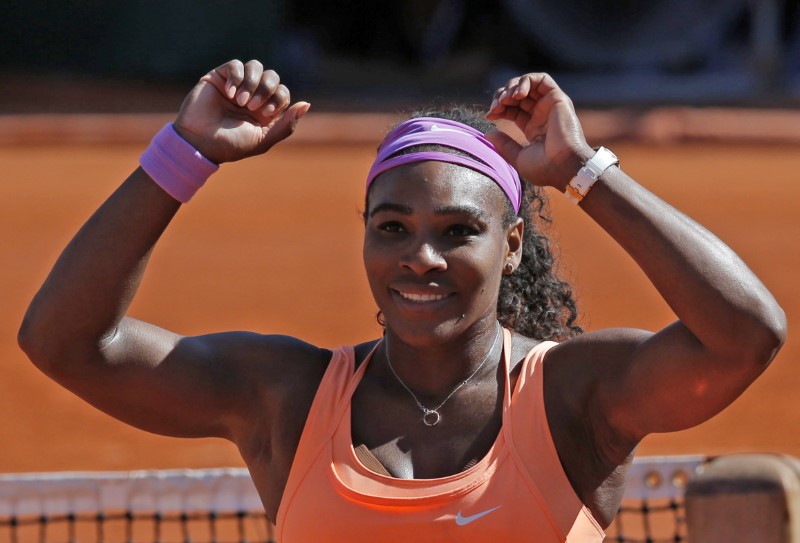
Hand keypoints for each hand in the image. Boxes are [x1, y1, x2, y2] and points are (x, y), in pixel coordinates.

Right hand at [173, 59, 309, 163]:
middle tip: (252, 107)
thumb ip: (286, 125)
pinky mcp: (219, 77)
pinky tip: (229, 94)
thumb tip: (306, 104)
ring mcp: (236, 85)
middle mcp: (252, 95)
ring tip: (240, 101)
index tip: (266, 113)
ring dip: (252, 82)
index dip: (279, 98)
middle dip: (267, 89)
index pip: (283, 92)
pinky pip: (235, 65)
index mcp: (265, 110)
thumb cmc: (231, 145)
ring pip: (256, 66)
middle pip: (272, 76)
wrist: (199, 143)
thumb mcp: (263, 140)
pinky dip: (236, 77)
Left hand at [485, 73, 592, 188]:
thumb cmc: (544, 168)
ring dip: (512, 87)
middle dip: (502, 96)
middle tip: (495, 107)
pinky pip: (542, 79)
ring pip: (528, 84)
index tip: (489, 115)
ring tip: (506, 99)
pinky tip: (517, 94)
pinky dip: (526, 81)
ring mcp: (550, 106)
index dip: (499, 108)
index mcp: (533, 128)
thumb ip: (504, 145)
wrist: (563, 167)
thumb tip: (488, 134)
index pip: (512, 109)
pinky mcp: (558, 98)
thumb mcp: (518, 158)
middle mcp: (542, 115)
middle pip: (518, 95)